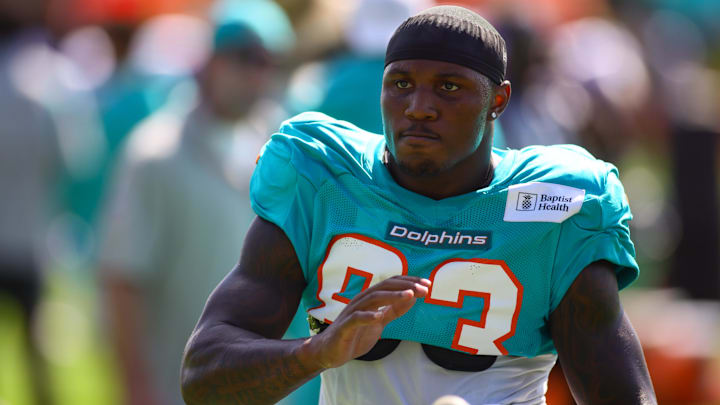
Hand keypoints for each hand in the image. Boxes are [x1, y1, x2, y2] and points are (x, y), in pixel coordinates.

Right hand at [307, 275, 429, 368]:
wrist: (329, 352)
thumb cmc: (354, 334)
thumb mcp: (379, 321)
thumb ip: (393, 310)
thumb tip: (412, 298)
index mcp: (370, 298)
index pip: (391, 283)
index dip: (409, 282)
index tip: (428, 284)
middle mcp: (361, 301)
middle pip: (384, 287)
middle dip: (405, 286)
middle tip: (424, 289)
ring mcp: (352, 312)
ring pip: (373, 299)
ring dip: (391, 296)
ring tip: (409, 295)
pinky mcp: (344, 327)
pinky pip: (356, 319)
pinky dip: (367, 316)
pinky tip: (379, 316)